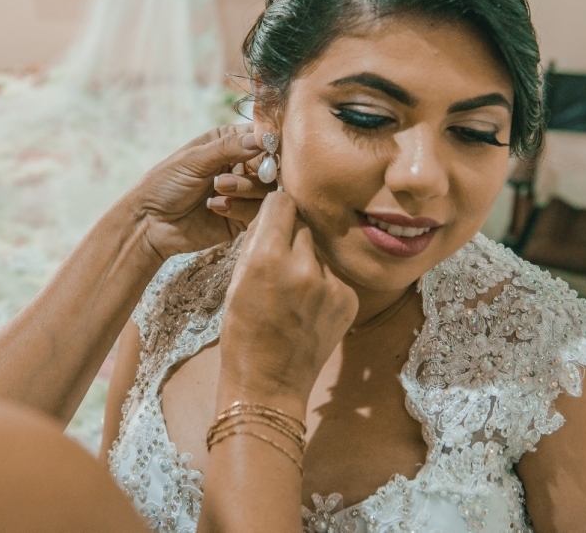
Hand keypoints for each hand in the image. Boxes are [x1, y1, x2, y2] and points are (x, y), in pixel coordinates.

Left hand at [132, 124, 275, 260]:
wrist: (149, 224)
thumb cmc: (165, 184)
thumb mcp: (194, 159)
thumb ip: (229, 147)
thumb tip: (262, 138)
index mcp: (228, 143)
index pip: (261, 137)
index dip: (268, 142)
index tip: (266, 148)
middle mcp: (240, 166)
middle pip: (272, 165)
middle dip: (257, 171)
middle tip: (227, 178)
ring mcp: (243, 193)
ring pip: (267, 190)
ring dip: (244, 190)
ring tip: (217, 191)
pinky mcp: (243, 219)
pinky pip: (259, 213)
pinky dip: (240, 209)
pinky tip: (215, 207)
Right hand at [217, 192, 358, 414]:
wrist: (269, 383)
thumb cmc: (243, 333)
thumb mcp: (237, 282)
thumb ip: (256, 242)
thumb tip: (273, 210)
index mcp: (267, 258)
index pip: (281, 202)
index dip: (275, 211)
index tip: (272, 221)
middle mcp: (303, 266)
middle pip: (302, 224)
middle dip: (290, 236)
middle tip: (278, 262)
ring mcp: (331, 285)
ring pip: (317, 251)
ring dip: (306, 262)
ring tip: (291, 294)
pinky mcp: (349, 300)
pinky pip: (332, 276)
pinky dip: (321, 286)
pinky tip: (307, 310)